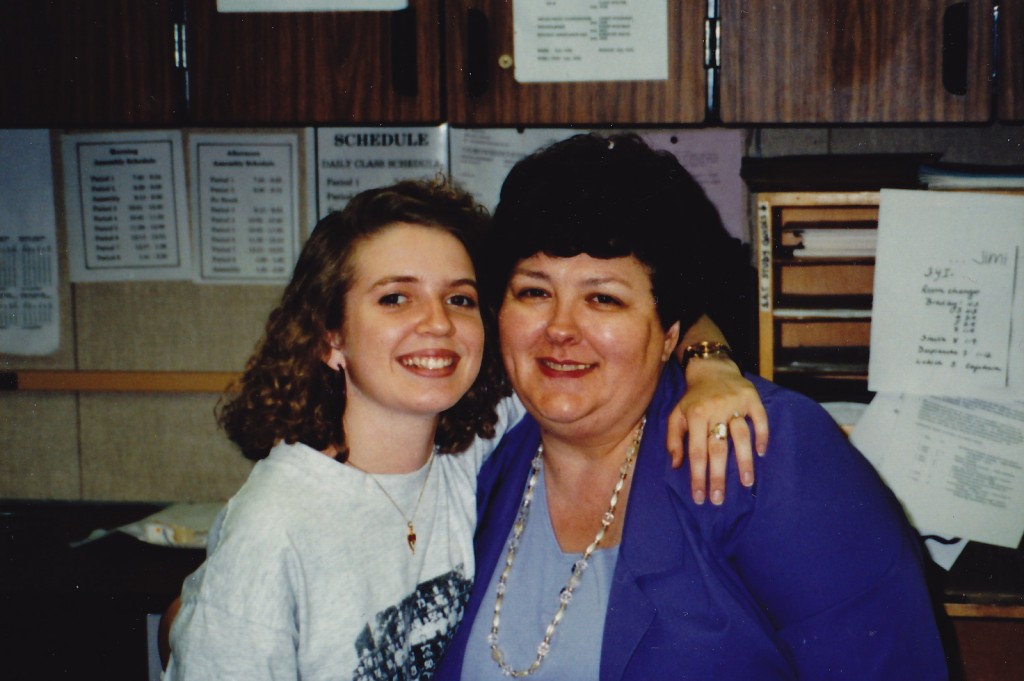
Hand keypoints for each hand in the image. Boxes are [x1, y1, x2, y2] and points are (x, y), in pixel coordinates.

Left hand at [666, 359, 768, 504]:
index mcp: (694, 415)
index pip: (696, 452)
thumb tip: (676, 466)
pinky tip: (761, 453)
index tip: (699, 497)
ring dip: (744, 461)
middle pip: (718, 448)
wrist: (712, 368)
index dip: (698, 476)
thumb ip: (674, 440)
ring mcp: (735, 403)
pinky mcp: (752, 398)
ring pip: (741, 436)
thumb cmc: (693, 399)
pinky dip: (762, 435)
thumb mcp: (676, 415)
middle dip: (718, 476)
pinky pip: (760, 419)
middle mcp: (715, 410)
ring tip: (746, 483)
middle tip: (719, 499)